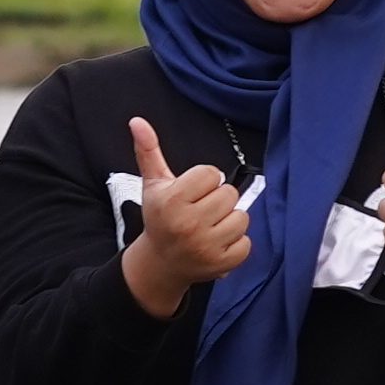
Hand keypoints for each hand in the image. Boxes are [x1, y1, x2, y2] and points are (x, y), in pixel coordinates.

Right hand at [119, 114, 251, 316]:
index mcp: (172, 201)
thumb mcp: (153, 185)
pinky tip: (217, 243)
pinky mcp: (221, 264)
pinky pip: (246, 243)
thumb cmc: (161, 217)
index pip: (212, 174)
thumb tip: (137, 121)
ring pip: (241, 217)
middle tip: (201, 211)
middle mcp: (188, 224)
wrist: (161, 263)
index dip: (204, 181)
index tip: (192, 193)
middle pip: (229, 194)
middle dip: (218, 200)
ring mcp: (206, 247)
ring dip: (229, 220)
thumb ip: (148, 151)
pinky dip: (236, 243)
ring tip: (210, 226)